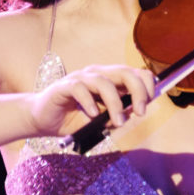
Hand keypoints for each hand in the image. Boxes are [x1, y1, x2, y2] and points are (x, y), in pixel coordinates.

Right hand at [29, 64, 156, 136]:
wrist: (43, 121)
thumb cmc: (74, 120)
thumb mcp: (101, 121)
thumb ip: (117, 115)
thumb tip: (133, 112)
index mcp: (110, 79)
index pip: (135, 72)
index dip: (147, 84)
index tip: (150, 102)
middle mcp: (97, 74)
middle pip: (124, 72)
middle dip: (137, 91)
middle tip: (141, 112)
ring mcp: (81, 78)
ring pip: (104, 82)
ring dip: (114, 103)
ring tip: (117, 122)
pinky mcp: (65, 86)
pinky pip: (80, 89)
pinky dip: (90, 102)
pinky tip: (93, 115)